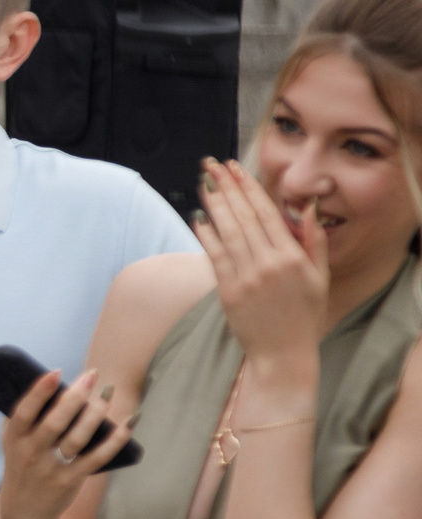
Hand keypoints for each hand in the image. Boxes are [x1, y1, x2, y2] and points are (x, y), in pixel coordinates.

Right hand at [0, 368, 127, 518]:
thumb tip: (45, 382)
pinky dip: (115, 440)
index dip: (39, 392)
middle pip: (55, 422)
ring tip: (107, 393)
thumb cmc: (22, 465)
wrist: (25, 511)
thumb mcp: (12, 443)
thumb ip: (22, 418)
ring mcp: (51, 468)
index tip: (56, 372)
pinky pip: (97, 457)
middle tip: (92, 375)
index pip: (24, 412)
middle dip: (75, 396)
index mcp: (14, 439)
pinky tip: (129, 423)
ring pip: (78, 438)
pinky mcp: (71, 480)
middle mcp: (31, 453)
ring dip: (96, 413)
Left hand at [198, 157, 325, 376]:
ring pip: (227, 232)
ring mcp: (246, 278)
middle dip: (226, 187)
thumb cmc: (305, 316)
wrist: (283, 354)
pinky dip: (206, 234)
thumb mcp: (320, 277)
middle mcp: (268, 264)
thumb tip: (308, 208)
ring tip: (203, 181)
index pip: (267, 213)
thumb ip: (314, 241)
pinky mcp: (227, 292)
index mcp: (292, 257)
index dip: (249, 187)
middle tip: (212, 164)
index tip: (236, 168)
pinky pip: (214, 257)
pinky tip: (198, 215)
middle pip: (243, 216)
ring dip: (214, 204)